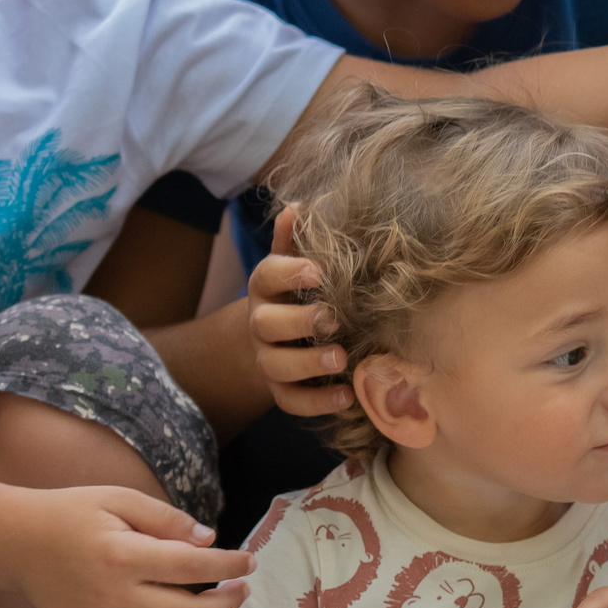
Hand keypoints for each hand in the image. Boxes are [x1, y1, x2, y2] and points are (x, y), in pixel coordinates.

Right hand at [15, 485, 251, 607]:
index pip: (191, 566)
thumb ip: (165, 518)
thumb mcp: (119, 499)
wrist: (18, 543)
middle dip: (225, 605)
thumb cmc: (71, 514)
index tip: (248, 562)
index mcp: (124, 555)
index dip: (227, 566)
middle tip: (240, 593)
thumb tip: (209, 539)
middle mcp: (114, 597)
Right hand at [246, 204, 351, 416]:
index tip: (320, 271)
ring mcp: (268, 359)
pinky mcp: (280, 390)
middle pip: (266, 324)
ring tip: (341, 358)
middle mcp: (261, 324)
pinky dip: (317, 402)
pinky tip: (347, 395)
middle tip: (334, 320)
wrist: (281, 338)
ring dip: (308, 363)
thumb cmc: (300, 291)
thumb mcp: (298, 261)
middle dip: (299, 322)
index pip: (266, 275)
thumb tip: (299, 204)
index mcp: (266, 287)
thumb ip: (298, 238)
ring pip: (276, 366)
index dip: (289, 272)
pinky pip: (290, 401)